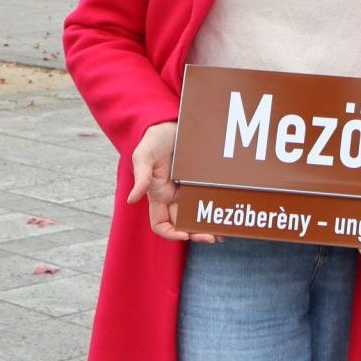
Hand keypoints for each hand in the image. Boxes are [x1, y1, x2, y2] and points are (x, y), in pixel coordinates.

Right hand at [126, 121, 218, 243]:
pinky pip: (210, 199)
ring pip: (199, 215)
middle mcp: (174, 197)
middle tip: (213, 237)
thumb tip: (131, 200)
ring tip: (224, 233)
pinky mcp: (202, 182)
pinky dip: (218, 209)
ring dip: (210, 226)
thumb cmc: (153, 140)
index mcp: (158, 196)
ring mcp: (189, 191)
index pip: (161, 224)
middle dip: (197, 233)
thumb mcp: (143, 156)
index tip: (184, 234)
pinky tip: (229, 214)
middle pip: (185, 224)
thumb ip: (140, 178)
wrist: (170, 123)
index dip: (171, 233)